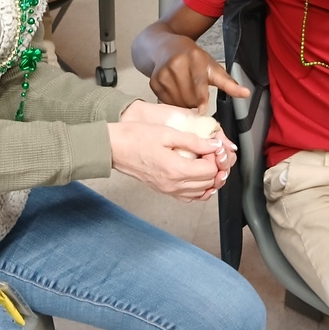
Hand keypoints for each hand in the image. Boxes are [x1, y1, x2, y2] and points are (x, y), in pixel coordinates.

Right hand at [107, 120, 224, 200]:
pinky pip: (188, 197)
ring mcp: (168, 190)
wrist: (113, 148)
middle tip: (210, 151)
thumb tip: (214, 145)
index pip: (210, 171)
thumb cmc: (135, 137)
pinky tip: (196, 175)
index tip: (211, 145)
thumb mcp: (167, 132)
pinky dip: (198, 188)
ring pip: (201, 193)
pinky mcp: (163, 190)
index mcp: (176, 170)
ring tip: (205, 161)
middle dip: (215, 167)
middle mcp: (173, 185)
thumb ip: (194, 141)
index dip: (215, 157)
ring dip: (208, 178)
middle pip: (209, 183)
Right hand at [147, 36, 249, 112]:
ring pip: (177, 101)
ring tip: (185, 92)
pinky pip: (166, 101)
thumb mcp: (211, 65)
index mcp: (194, 57)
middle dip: (194, 102)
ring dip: (183, 103)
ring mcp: (163, 72)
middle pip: (188, 97)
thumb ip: (228, 82)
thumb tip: (246, 93)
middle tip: (196, 96)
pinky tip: (175, 91)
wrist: (163, 46)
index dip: (201, 98)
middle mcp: (176, 63)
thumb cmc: (190, 56)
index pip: (199, 83)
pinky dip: (172, 101)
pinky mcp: (153, 81)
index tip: (203, 110)